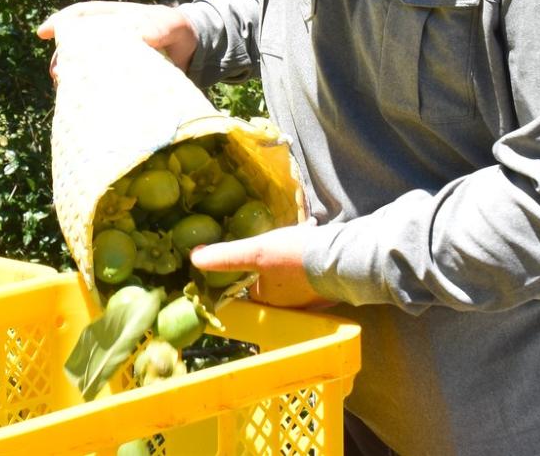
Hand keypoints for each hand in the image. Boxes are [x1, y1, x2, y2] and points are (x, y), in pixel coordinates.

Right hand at [36, 1, 198, 76]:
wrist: (195, 51)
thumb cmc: (180, 31)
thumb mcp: (173, 24)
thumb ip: (160, 25)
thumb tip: (141, 36)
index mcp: (117, 18)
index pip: (83, 15)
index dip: (61, 22)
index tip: (44, 32)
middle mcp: (109, 36)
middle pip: (77, 43)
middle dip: (62, 56)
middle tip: (57, 74)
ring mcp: (113, 56)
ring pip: (83, 63)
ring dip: (72, 74)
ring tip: (65, 89)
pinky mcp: (119, 76)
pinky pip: (97, 80)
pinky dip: (87, 89)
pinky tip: (81, 101)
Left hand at [189, 227, 332, 308]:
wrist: (345, 258)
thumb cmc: (296, 257)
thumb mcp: (256, 252)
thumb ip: (226, 257)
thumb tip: (194, 258)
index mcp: (269, 302)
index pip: (246, 288)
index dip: (241, 270)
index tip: (242, 253)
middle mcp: (290, 305)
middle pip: (269, 279)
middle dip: (267, 260)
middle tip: (267, 241)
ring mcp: (311, 295)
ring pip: (290, 272)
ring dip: (288, 254)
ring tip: (289, 235)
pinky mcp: (327, 282)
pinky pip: (309, 266)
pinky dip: (306, 252)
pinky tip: (310, 234)